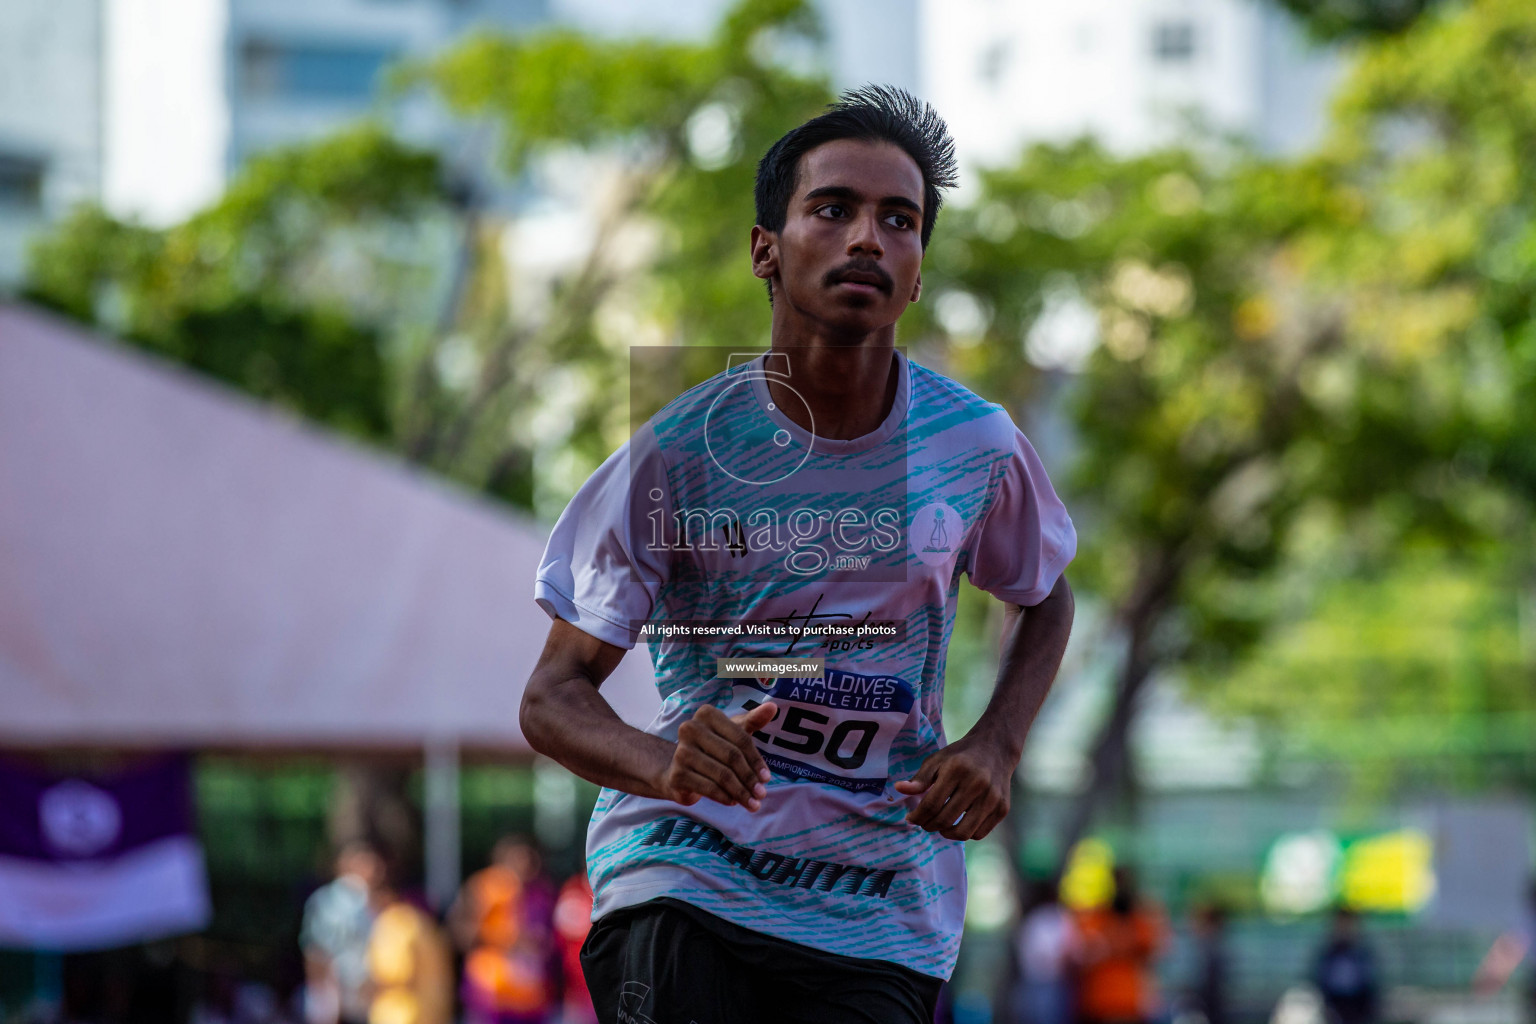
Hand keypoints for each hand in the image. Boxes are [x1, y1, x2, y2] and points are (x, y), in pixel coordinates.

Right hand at [658, 703, 775, 810]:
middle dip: (750, 778)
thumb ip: (753, 719)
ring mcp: (681, 752)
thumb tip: (772, 707)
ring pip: (722, 775)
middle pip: (732, 756)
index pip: (740, 738)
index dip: (756, 760)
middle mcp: (690, 729)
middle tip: (761, 794)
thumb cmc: (713, 747)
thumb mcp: (733, 732)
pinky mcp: (677, 775)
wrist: (680, 769)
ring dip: (741, 792)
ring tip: (752, 803)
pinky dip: (724, 797)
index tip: (767, 778)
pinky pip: (708, 788)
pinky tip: (733, 802)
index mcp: (707, 714)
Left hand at [893, 733, 1014, 840]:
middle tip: (924, 822)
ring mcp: (992, 798)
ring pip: (963, 832)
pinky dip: (965, 833)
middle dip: (928, 825)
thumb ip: (919, 778)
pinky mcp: (1002, 808)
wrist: (996, 749)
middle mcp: (977, 784)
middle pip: (945, 819)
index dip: (917, 816)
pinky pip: (979, 833)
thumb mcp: (937, 760)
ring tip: (940, 826)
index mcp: (957, 769)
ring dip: (946, 834)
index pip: (931, 804)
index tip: (910, 818)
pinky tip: (958, 824)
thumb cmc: (960, 756)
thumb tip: (899, 789)